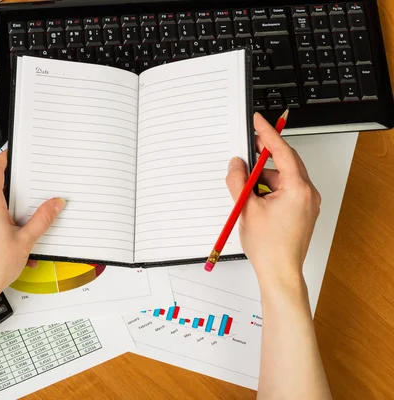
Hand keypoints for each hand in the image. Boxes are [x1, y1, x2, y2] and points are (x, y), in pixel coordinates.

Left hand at [0, 151, 64, 309]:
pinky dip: (4, 230)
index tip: (10, 153)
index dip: (2, 159)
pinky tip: (16, 247)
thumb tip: (54, 204)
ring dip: (12, 218)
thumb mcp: (25, 241)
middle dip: (17, 197)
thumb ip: (42, 220)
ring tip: (26, 236)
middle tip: (33, 201)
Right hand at [226, 113, 320, 291]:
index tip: (259, 121)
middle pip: (286, 164)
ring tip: (245, 189)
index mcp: (298, 189)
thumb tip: (236, 164)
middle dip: (265, 158)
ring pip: (284, 179)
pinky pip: (286, 191)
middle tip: (248, 150)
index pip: (283, 152)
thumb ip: (238, 180)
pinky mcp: (302, 212)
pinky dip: (270, 190)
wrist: (279, 272)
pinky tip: (254, 199)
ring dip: (264, 179)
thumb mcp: (246, 207)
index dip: (268, 134)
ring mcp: (307, 204)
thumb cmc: (269, 247)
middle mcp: (308, 194)